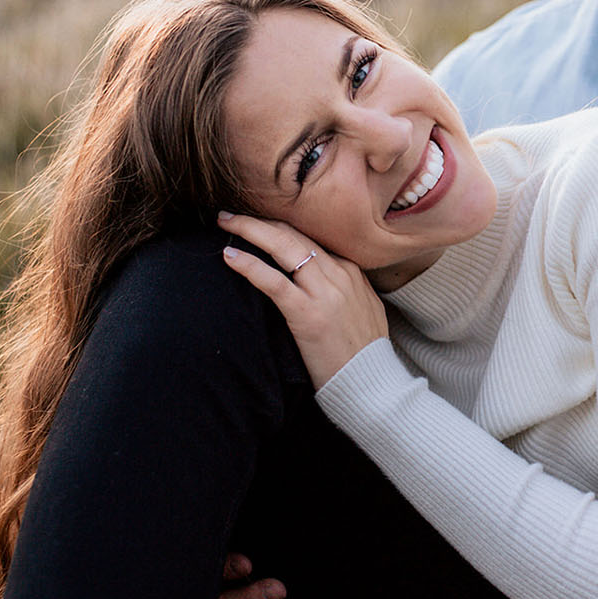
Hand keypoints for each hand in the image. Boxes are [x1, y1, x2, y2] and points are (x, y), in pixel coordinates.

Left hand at [219, 212, 387, 388]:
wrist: (372, 383)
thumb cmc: (364, 354)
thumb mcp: (363, 310)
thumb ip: (344, 290)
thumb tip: (320, 283)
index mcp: (350, 272)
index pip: (310, 238)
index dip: (279, 227)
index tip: (257, 224)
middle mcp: (339, 274)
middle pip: (294, 235)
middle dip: (260, 220)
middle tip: (232, 215)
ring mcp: (324, 292)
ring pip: (283, 247)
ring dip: (250, 230)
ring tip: (225, 223)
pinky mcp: (308, 314)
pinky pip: (273, 281)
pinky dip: (249, 265)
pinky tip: (230, 256)